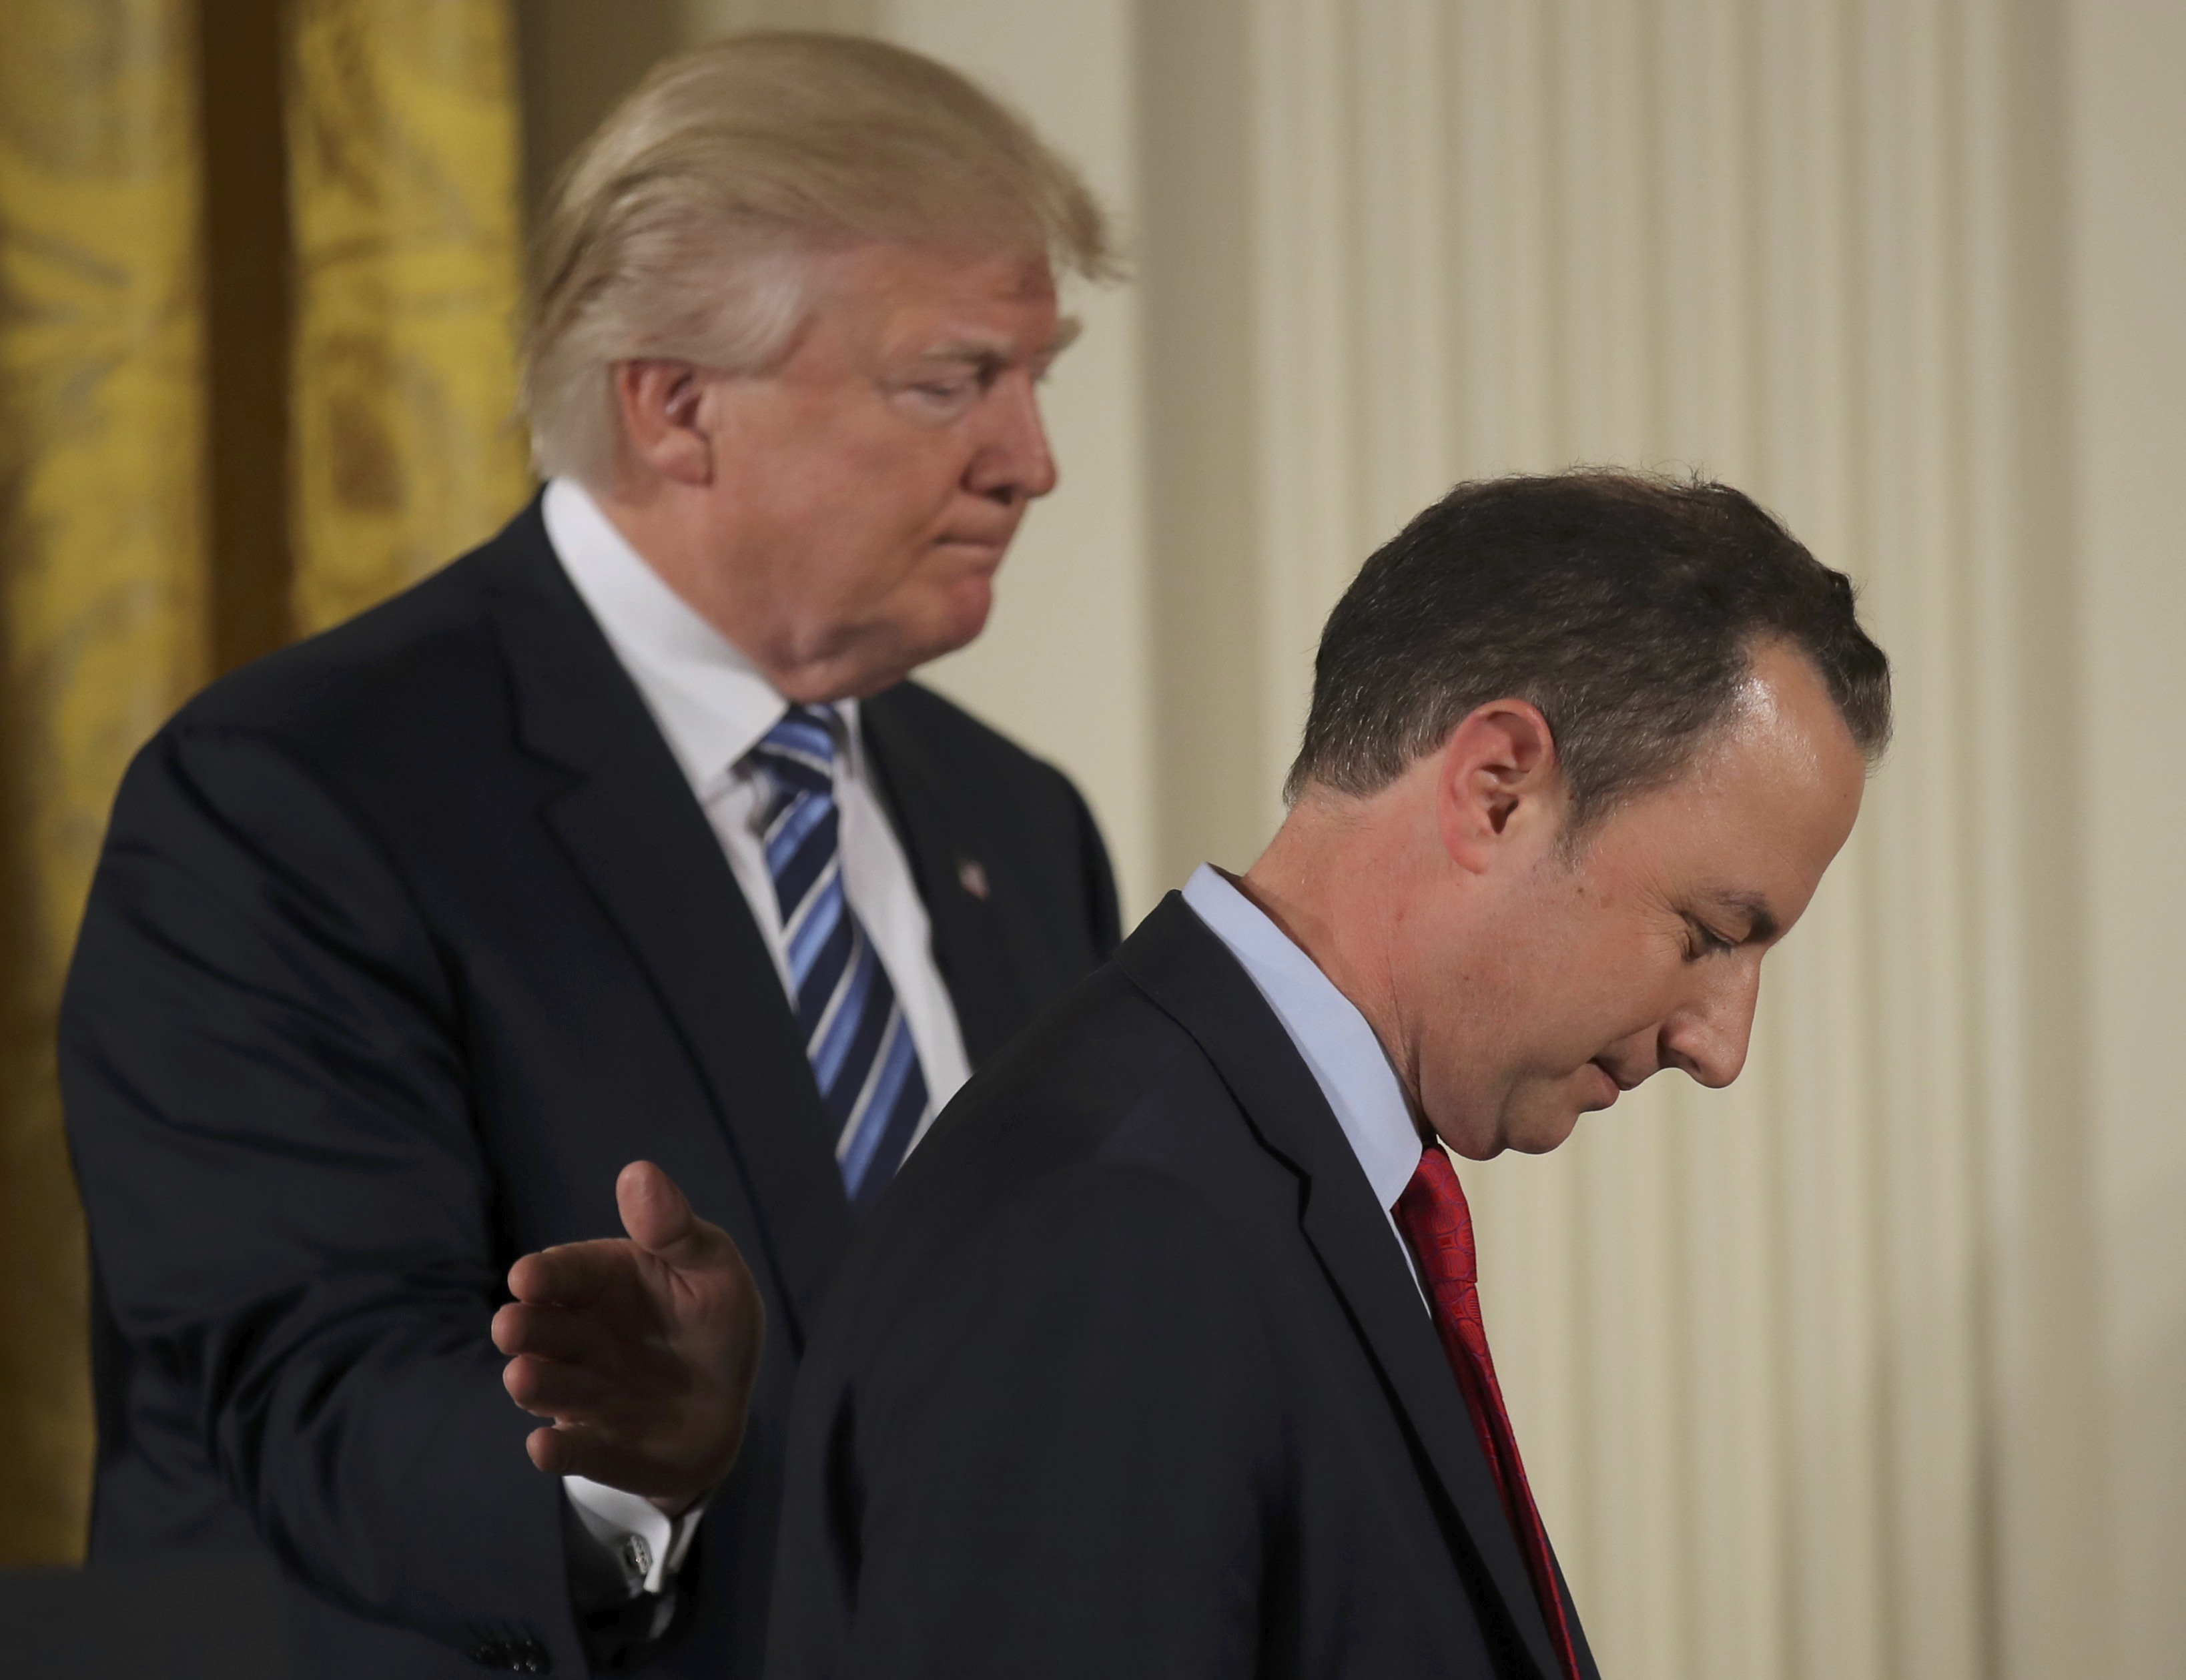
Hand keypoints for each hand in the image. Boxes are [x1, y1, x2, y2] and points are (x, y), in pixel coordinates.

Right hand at [493, 1161, 764, 1514]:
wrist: (728, 1402)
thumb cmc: (712, 1319)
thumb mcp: (710, 1266)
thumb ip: (674, 1229)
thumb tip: (637, 1171)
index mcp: (602, 1283)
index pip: (565, 1273)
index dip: (546, 1276)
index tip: (528, 1277)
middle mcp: (580, 1338)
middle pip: (542, 1330)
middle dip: (524, 1327)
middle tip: (512, 1325)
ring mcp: (585, 1394)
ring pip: (549, 1388)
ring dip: (534, 1384)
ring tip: (524, 1377)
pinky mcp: (599, 1446)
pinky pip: (576, 1450)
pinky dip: (559, 1450)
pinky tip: (545, 1447)